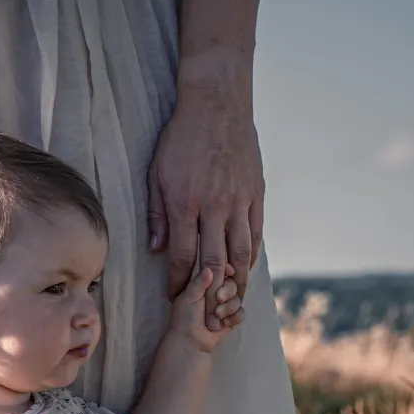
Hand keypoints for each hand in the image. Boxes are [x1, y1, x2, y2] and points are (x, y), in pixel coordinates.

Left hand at [147, 79, 264, 324]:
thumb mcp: (157, 173)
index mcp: (185, 203)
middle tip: (204, 310)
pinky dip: (251, 256)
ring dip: (236, 282)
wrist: (217, 103)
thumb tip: (156, 250)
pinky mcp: (257, 193)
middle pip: (214, 263)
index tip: (174, 298)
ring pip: (241, 253)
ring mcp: (239, 201)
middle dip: (208, 292)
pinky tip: (245, 269)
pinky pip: (257, 233)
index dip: (178, 283)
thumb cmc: (181, 138)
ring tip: (229, 299)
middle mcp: (214, 206)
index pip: (182, 256)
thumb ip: (157, 214)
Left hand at [166, 266, 241, 354]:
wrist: (190, 342)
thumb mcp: (188, 296)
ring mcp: (225, 306)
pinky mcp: (231, 319)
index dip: (227, 270)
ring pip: (238, 299)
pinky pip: (241, 313)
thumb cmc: (185, 318)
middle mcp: (217, 293)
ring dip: (228, 307)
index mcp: (205, 284)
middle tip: (219, 299)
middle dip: (227, 292)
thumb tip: (210, 267)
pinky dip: (234, 317)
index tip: (227, 271)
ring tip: (217, 316)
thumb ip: (199, 281)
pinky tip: (224, 323)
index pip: (222, 271)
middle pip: (233, 284)